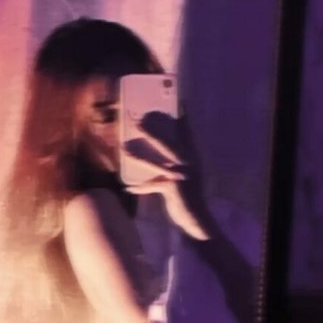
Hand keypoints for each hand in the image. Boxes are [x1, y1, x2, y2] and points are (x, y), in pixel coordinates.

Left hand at [124, 115, 210, 240]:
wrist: (198, 219)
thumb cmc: (190, 198)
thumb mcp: (189, 176)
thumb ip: (179, 163)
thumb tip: (166, 155)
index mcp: (192, 157)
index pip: (186, 133)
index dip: (183, 118)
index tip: (180, 102)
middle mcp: (188, 163)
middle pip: (166, 143)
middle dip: (151, 132)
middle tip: (136, 121)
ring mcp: (180, 175)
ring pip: (155, 162)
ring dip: (137, 156)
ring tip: (124, 149)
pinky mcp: (172, 188)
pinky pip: (152, 186)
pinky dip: (140, 188)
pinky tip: (128, 188)